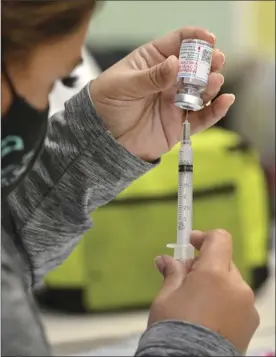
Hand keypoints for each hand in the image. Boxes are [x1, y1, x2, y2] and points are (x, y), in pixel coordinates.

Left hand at [90, 27, 234, 161]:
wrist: (103, 139)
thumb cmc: (106, 104)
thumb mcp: (123, 86)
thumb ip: (150, 77)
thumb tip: (175, 63)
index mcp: (153, 62)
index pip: (178, 42)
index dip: (195, 38)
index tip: (209, 39)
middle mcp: (168, 80)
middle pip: (195, 66)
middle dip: (208, 62)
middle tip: (216, 61)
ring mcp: (175, 102)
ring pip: (201, 90)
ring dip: (212, 85)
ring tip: (214, 81)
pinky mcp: (178, 124)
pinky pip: (201, 117)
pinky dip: (215, 111)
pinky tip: (225, 101)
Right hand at [149, 230, 259, 353]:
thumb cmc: (173, 329)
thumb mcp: (166, 297)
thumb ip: (172, 273)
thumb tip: (165, 260)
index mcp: (215, 275)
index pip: (219, 239)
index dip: (203, 237)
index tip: (191, 242)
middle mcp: (236, 287)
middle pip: (223, 261)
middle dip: (205, 264)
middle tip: (185, 276)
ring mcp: (247, 306)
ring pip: (230, 281)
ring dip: (215, 283)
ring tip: (196, 301)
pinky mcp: (251, 322)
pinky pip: (237, 300)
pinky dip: (224, 300)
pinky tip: (208, 316)